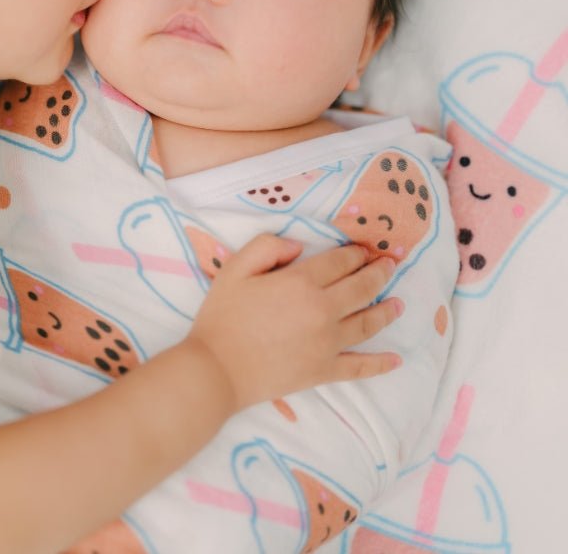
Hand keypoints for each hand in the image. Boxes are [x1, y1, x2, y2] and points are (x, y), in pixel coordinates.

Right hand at [185, 235, 401, 411]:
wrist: (218, 369)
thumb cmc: (222, 315)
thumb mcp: (235, 268)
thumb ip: (266, 247)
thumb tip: (299, 246)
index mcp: (301, 282)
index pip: (339, 262)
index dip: (354, 253)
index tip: (364, 249)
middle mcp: (323, 311)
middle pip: (361, 288)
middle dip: (378, 273)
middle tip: (390, 265)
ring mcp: (328, 343)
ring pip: (368, 323)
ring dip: (387, 310)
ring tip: (399, 302)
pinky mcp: (325, 370)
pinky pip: (360, 367)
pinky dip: (381, 364)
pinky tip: (396, 360)